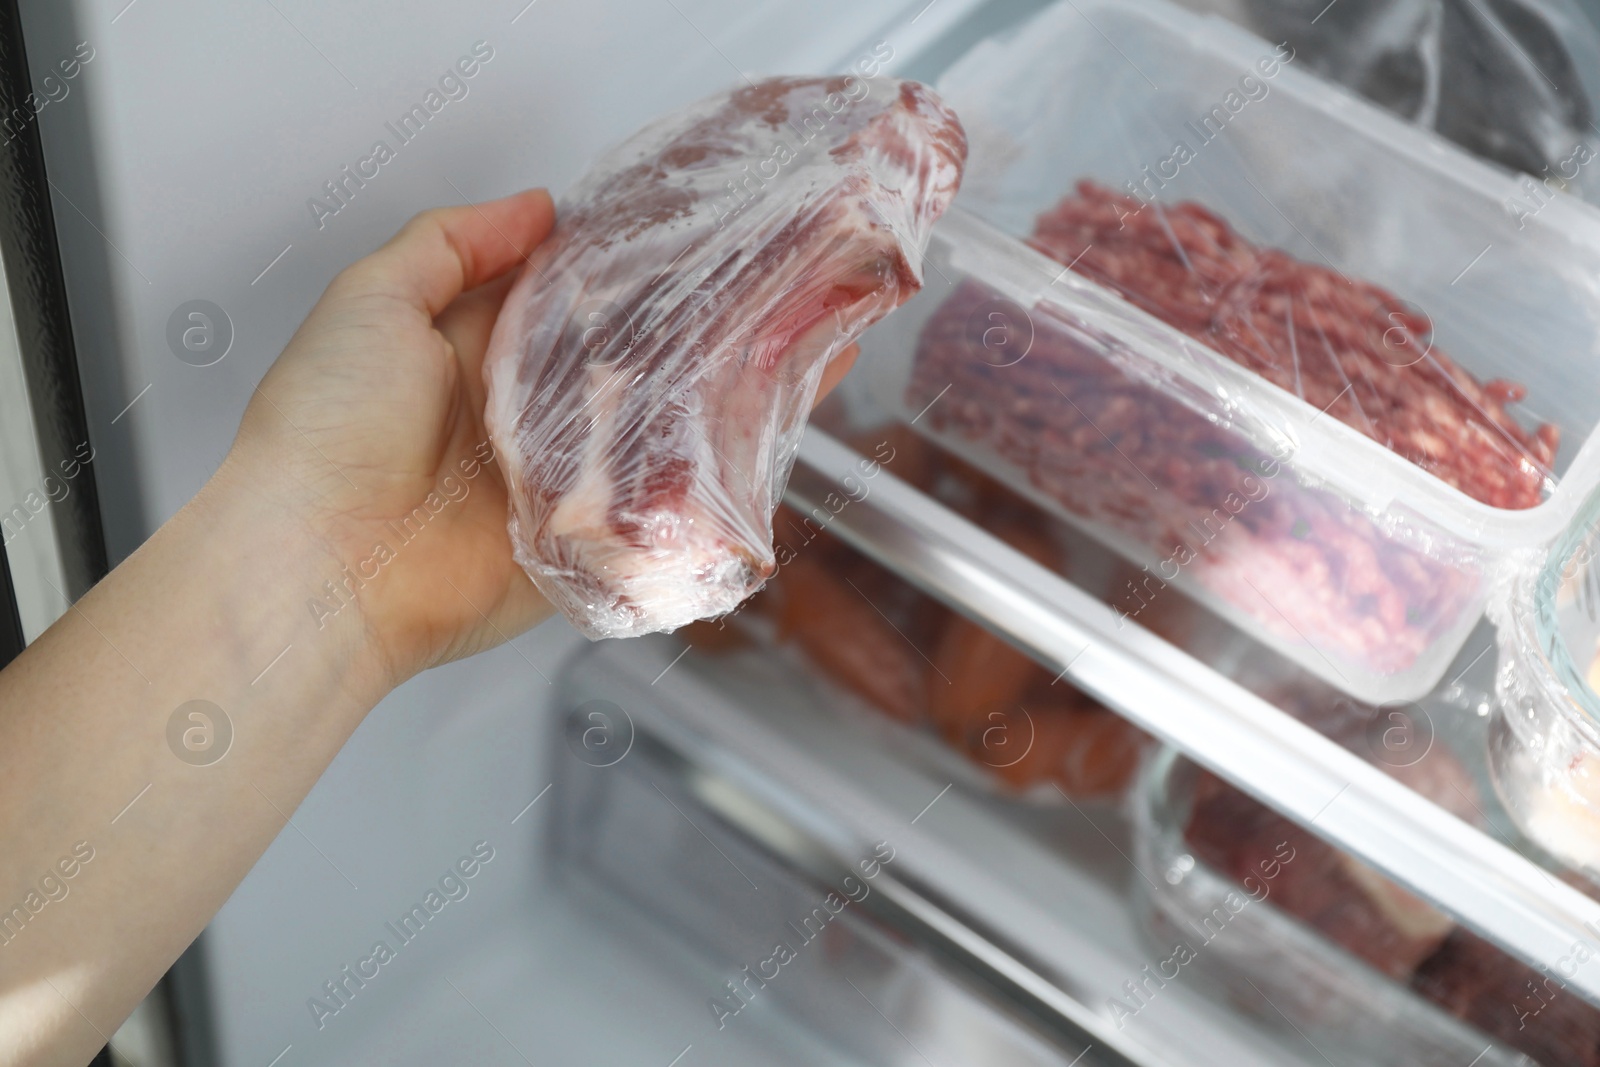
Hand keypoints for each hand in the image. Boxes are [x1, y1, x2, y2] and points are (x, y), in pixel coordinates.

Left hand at [218, 189, 859, 687]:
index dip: (613, 275)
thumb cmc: (327, 431)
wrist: (324, 565)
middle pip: (608, 370)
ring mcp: (546, 487)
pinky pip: (633, 521)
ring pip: (634, 442)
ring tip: (733, 377)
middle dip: (660, 344)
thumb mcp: (372, 299)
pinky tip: (709, 462)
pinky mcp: (568, 550)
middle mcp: (514, 419)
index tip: (673, 244)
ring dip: (673, 417)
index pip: (562, 303)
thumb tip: (532, 207)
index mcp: (470, 355)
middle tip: (722, 310)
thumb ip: (451, 243)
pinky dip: (669, 498)